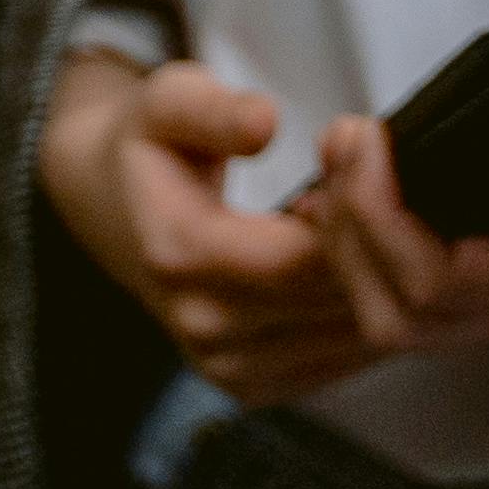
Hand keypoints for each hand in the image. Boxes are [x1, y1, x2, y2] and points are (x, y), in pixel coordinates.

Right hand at [38, 51, 380, 400]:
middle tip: (373, 182)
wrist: (109, 207)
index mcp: (180, 254)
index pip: (305, 257)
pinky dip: (365, 312)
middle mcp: (204, 326)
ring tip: (352, 218)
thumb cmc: (150, 148)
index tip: (358, 155)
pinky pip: (346, 361)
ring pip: (354, 337)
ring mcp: (229, 368)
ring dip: (379, 279)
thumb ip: (215, 110)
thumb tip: (265, 123)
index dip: (356, 210)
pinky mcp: (254, 388)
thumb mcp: (168, 100)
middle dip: (379, 242)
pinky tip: (344, 262)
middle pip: (338, 301)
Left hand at [302, 116, 488, 368]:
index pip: (439, 284)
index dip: (377, 219)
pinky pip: (454, 296)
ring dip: (362, 246)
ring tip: (352, 156)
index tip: (364, 131)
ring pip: (421, 317)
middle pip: (404, 315)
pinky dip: (398, 251)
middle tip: (341, 133)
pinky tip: (396, 188)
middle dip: (347, 234)